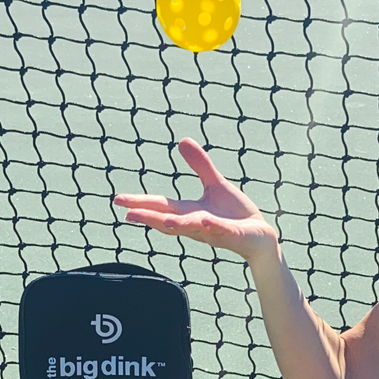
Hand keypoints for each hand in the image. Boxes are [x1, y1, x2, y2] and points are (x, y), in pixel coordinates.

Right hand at [114, 138, 276, 261]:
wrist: (259, 236)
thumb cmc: (235, 215)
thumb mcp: (215, 185)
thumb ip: (199, 165)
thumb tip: (182, 141)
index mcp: (190, 212)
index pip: (161, 206)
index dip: (140, 203)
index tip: (118, 200)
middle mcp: (197, 224)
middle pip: (168, 220)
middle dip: (150, 218)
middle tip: (128, 215)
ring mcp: (214, 231)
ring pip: (192, 228)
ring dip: (178, 226)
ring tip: (163, 222)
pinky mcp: (233, 235)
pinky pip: (222, 231)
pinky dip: (213, 227)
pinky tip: (206, 221)